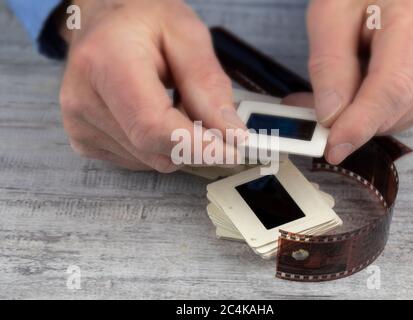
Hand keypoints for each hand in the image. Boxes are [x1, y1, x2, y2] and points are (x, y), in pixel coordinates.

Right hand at [59, 0, 245, 171]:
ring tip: (173, 102)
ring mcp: (79, 125)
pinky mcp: (85, 142)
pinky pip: (140, 161)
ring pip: (152, 160)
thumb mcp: (186, 33)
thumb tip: (231, 133)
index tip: (233, 150)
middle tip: (212, 119)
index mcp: (105, 62)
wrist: (101, 23)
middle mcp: (83, 99)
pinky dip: (160, 145)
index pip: (153, 125)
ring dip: (177, 142)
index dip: (198, 146)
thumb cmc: (140, 21)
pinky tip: (155, 114)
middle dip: (195, 143)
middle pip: (155, 149)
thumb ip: (209, 84)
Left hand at [286, 0, 412, 164]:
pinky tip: (354, 93)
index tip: (333, 148)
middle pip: (393, 110)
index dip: (360, 124)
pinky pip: (401, 117)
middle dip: (347, 121)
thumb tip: (331, 116)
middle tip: (307, 109)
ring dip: (356, 117)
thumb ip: (329, 66)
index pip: (392, 88)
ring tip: (331, 90)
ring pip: (395, 120)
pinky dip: (370, 114)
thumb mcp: (330, 16)